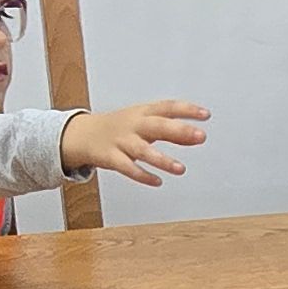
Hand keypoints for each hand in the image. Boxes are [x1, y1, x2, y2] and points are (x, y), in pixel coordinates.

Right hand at [62, 100, 210, 185]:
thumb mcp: (144, 123)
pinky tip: (157, 181)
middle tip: (200, 136)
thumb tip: (196, 135)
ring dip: (162, 159)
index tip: (205, 114)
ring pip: (142, 150)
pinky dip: (142, 175)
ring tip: (180, 169)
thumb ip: (170, 130)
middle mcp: (133, 125)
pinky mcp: (111, 158)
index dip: (186, 109)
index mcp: (142, 113)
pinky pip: (127, 167)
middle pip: (157, 125)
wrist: (83, 135)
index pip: (167, 107)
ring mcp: (121, 141)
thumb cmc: (120, 127)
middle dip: (179, 130)